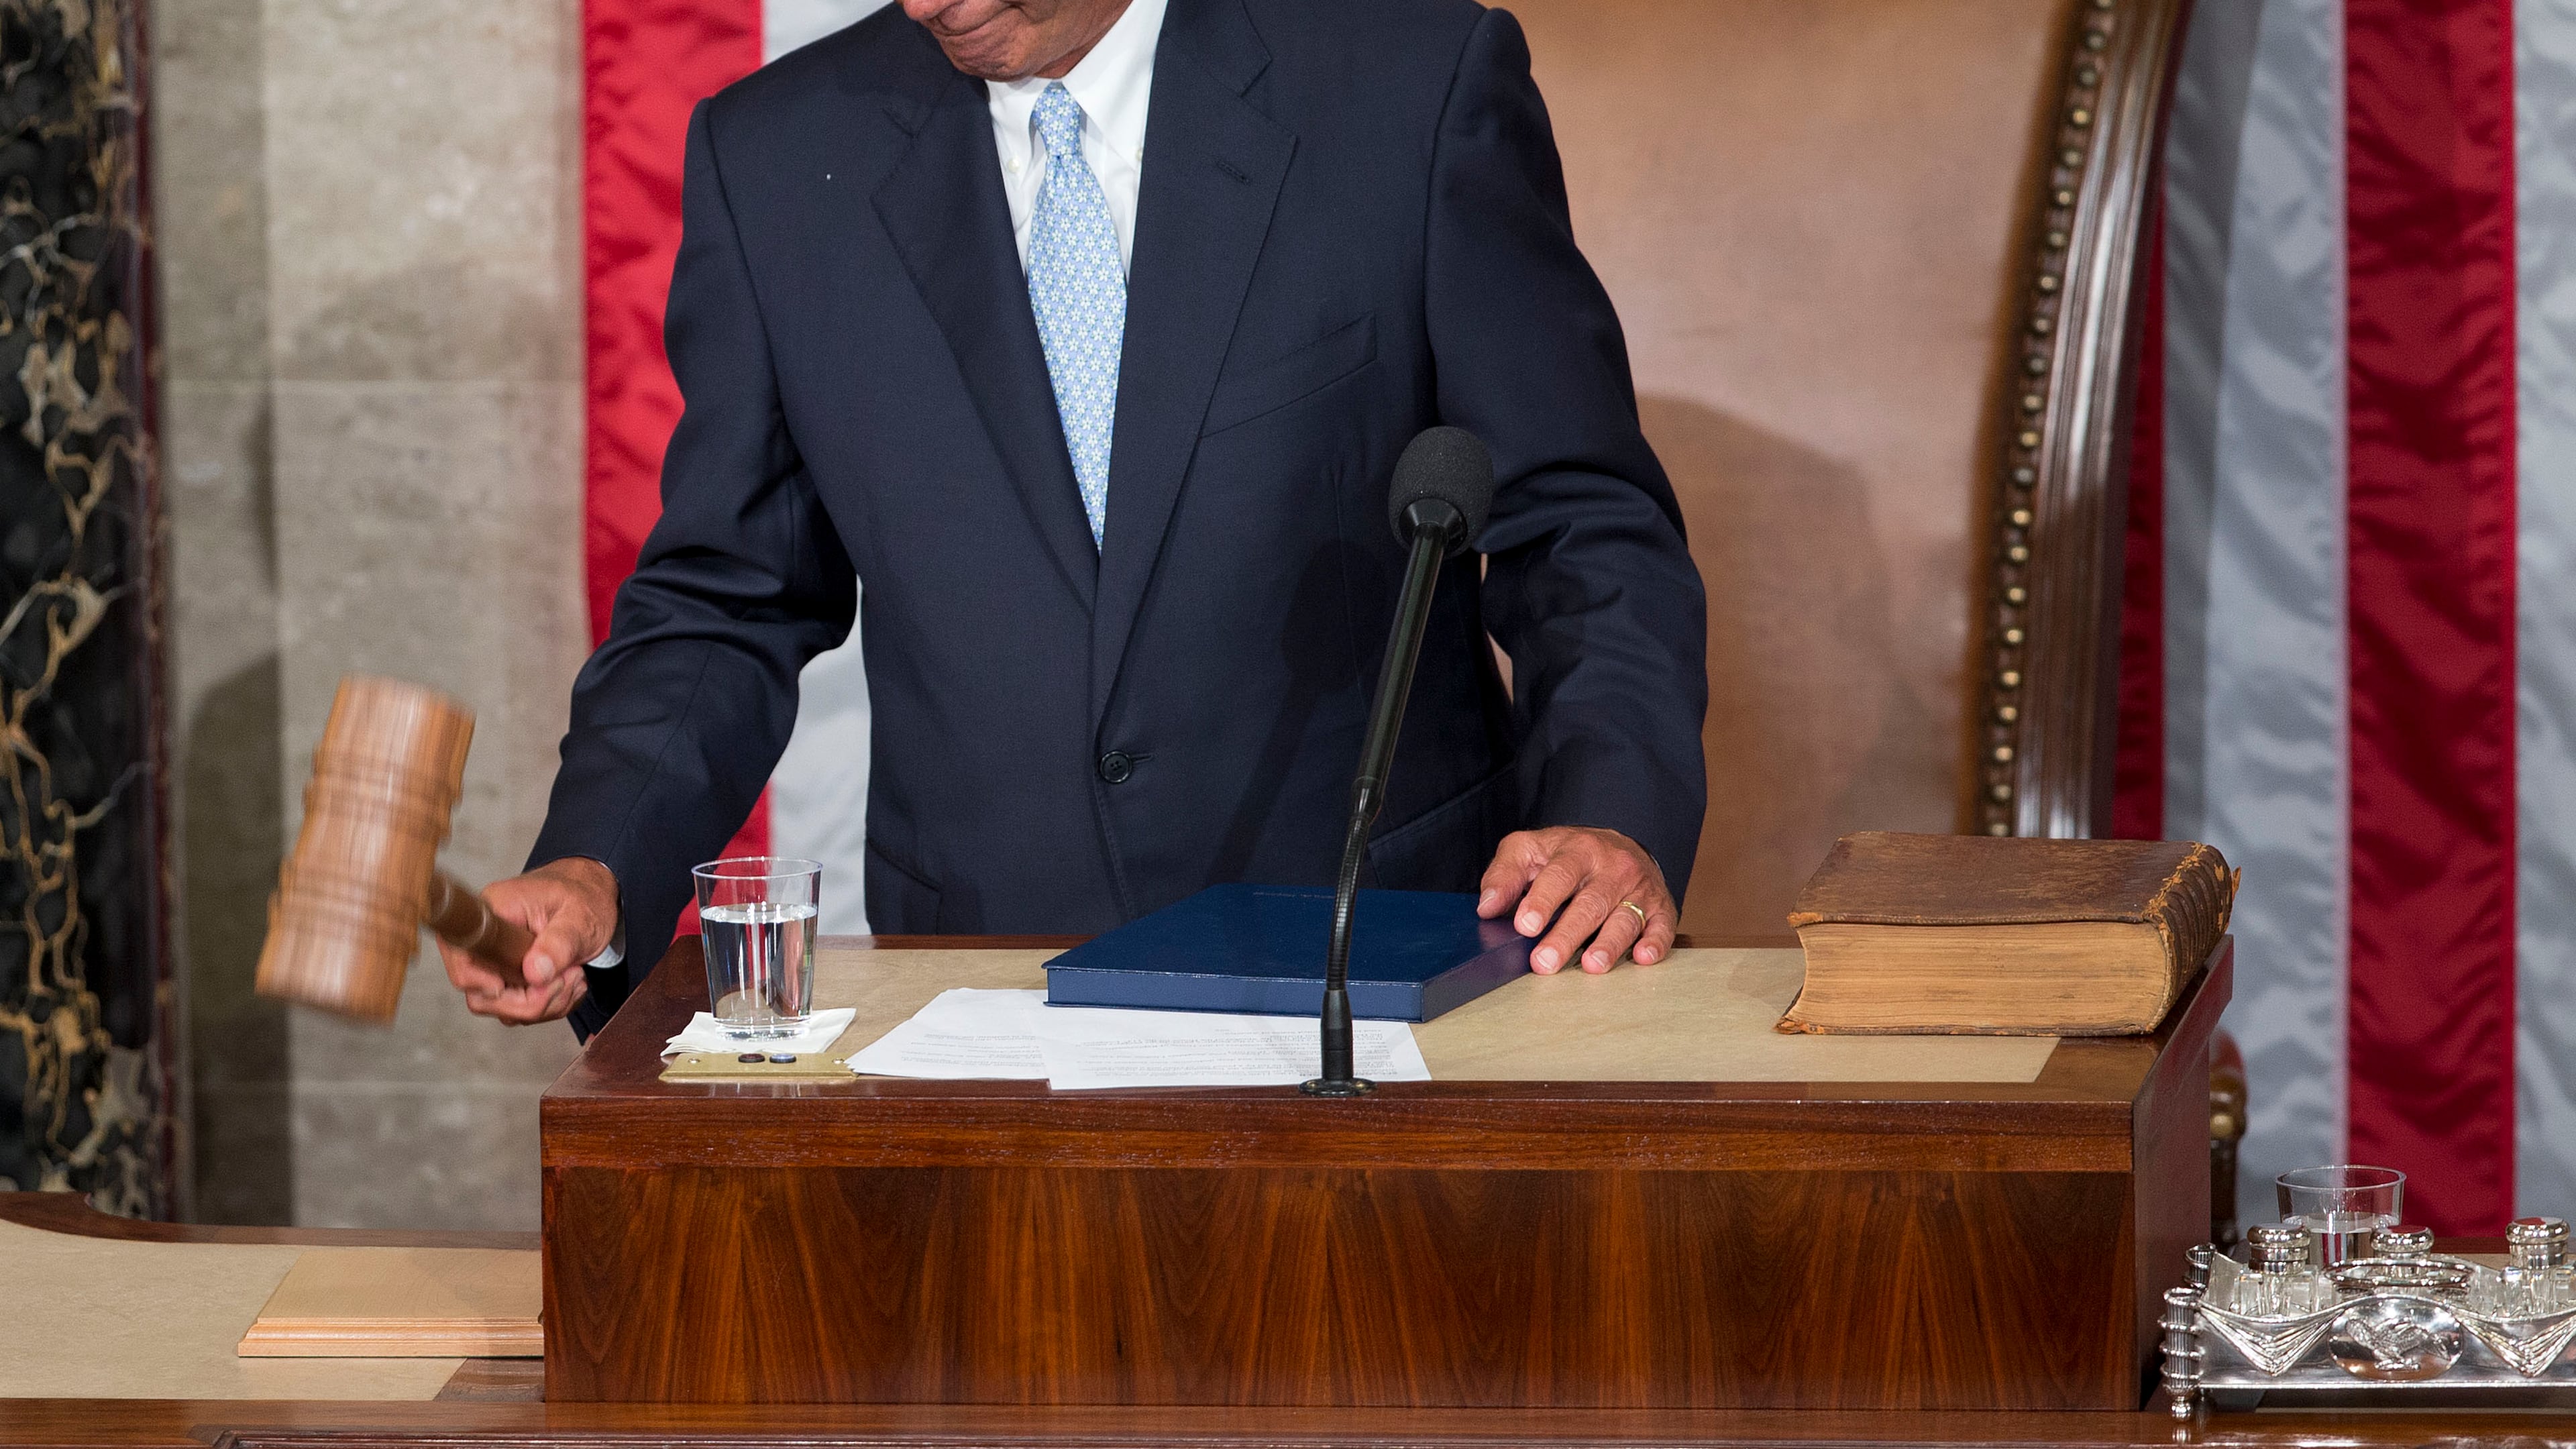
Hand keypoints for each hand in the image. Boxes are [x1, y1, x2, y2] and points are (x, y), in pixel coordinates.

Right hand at [437, 857, 616, 1025]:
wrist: (592, 896)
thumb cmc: (583, 897)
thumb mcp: (580, 917)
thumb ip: (559, 943)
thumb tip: (534, 973)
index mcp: (492, 914)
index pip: (461, 957)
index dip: (481, 982)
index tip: (522, 983)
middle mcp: (486, 941)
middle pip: (481, 996)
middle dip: (530, 1001)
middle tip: (570, 977)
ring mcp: (495, 964)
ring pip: (503, 1008)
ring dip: (546, 1005)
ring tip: (576, 976)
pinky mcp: (510, 979)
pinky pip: (519, 1009)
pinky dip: (550, 1005)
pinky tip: (571, 983)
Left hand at [1476, 827, 1676, 974]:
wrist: (1620, 846)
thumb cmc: (1567, 855)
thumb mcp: (1531, 850)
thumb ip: (1506, 874)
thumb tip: (1487, 907)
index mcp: (1577, 850)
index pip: (1559, 874)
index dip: (1542, 900)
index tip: (1524, 924)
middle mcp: (1612, 867)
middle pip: (1590, 903)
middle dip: (1567, 934)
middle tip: (1544, 962)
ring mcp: (1639, 888)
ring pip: (1625, 918)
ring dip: (1609, 943)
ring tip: (1592, 966)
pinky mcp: (1661, 907)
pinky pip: (1662, 925)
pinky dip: (1656, 942)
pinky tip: (1643, 957)